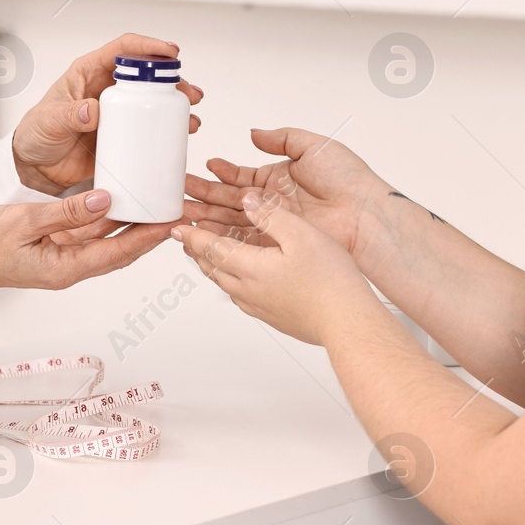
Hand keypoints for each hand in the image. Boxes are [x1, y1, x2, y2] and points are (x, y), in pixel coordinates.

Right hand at [0, 190, 193, 290]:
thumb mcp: (24, 221)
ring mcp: (61, 259)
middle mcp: (68, 268)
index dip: (147, 238)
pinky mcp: (53, 249)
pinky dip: (105, 220)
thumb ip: (68, 212)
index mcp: (64, 269)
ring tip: (155, 204)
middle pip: (119, 250)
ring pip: (105, 241)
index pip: (117, 252)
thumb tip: (106, 200)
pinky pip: (86, 235)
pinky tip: (119, 203)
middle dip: (147, 232)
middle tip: (174, 211)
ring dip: (129, 225)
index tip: (171, 222)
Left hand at [12, 33, 203, 194]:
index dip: (148, 47)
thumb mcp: (48, 121)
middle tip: (188, 93)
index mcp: (89, 73)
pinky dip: (167, 128)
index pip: (123, 49)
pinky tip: (181, 134)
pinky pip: (149, 127)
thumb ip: (68, 114)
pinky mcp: (122, 135)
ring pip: (153, 100)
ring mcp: (117, 112)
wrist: (35, 169)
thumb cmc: (35, 136)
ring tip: (191, 117)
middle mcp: (107, 88)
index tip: (170, 53)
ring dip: (176, 104)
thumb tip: (92, 109)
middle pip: (146, 74)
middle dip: (172, 80)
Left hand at [170, 189, 380, 345]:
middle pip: (213, 268)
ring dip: (214, 267)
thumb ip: (272, 216)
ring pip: (226, 284)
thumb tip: (249, 202)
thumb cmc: (330, 281)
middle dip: (198, 251)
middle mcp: (249, 290)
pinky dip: (233, 281)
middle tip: (188, 239)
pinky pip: (242, 296)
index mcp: (251, 268)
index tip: (177, 228)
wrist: (346, 323)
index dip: (193, 236)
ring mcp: (260, 307)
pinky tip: (243, 280)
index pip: (211, 248)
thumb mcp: (302, 235)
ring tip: (210, 256)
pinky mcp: (274, 317)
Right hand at [183, 128, 389, 261]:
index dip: (221, 173)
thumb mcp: (313, 146)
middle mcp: (273, 203)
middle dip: (204, 197)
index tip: (202, 168)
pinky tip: (204, 234)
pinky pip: (244, 242)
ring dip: (207, 218)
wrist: (365, 215)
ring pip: (232, 222)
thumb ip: (282, 139)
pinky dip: (223, 239)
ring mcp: (274, 225)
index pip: (241, 177)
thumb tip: (254, 134)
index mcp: (279, 178)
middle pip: (230, 201)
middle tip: (180, 195)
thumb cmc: (348, 180)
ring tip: (184, 213)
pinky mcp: (278, 244)